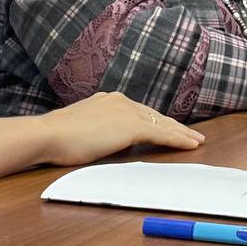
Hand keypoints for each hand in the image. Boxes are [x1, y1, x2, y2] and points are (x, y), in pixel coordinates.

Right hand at [37, 92, 205, 164]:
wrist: (50, 135)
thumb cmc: (58, 138)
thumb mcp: (83, 130)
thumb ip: (100, 131)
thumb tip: (114, 141)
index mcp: (108, 100)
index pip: (139, 112)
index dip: (156, 121)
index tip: (169, 128)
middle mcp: (120, 100)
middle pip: (155, 115)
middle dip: (174, 125)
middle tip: (191, 134)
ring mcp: (127, 111)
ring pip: (162, 123)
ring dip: (181, 133)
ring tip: (196, 141)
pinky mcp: (131, 126)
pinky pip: (162, 133)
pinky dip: (178, 140)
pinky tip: (190, 145)